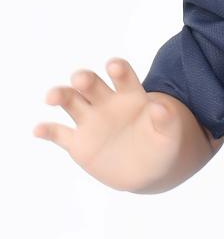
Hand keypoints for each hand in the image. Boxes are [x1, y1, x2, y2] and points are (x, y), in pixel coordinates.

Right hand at [32, 58, 196, 192]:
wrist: (148, 171)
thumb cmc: (161, 146)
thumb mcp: (170, 135)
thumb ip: (167, 120)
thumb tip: (161, 106)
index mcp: (129, 96)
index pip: (122, 76)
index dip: (117, 69)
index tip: (113, 67)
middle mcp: (105, 103)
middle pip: (90, 84)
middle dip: (84, 79)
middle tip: (81, 80)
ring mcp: (89, 121)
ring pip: (70, 101)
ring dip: (59, 95)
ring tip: (51, 97)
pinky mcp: (78, 143)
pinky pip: (58, 133)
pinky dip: (47, 130)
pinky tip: (38, 130)